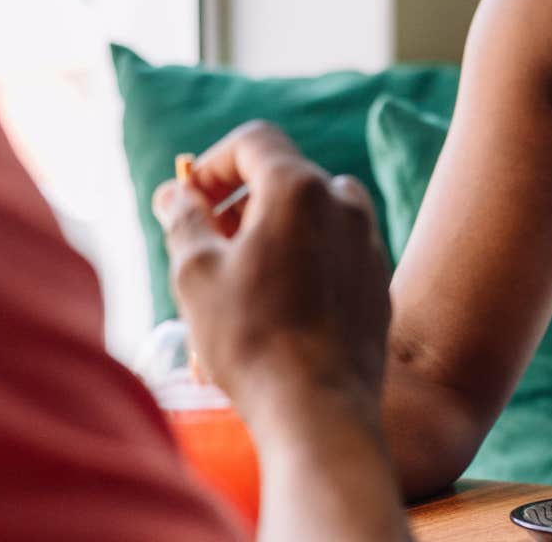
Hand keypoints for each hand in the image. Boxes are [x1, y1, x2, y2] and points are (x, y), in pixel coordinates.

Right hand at [154, 121, 391, 433]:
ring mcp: (368, 241)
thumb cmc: (251, 339)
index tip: (189, 198)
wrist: (320, 409)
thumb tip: (174, 193)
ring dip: (275, 225)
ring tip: (242, 270)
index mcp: (299, 189)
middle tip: (206, 238)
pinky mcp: (377, 280)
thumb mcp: (196, 274)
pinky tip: (278, 300)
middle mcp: (344, 204)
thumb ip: (184, 219)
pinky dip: (304, 255)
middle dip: (239, 198)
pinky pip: (335, 248)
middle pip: (285, 175)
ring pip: (314, 211)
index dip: (213, 162)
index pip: (254, 141)